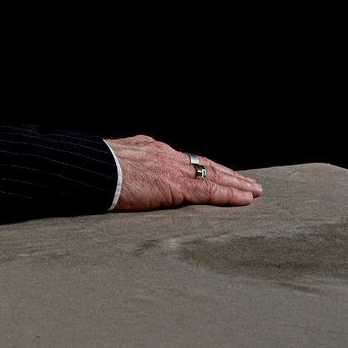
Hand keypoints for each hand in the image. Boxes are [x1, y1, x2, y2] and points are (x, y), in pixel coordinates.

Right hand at [104, 136, 261, 209]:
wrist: (93, 168)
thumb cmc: (95, 168)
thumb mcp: (115, 161)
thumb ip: (130, 165)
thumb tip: (131, 172)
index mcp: (151, 148)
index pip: (185, 159)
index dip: (204, 166)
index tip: (217, 172)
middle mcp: (166, 154)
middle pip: (204, 163)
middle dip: (228, 173)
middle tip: (248, 181)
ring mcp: (173, 168)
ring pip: (213, 174)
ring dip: (237, 183)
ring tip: (254, 190)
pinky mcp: (176, 185)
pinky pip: (210, 190)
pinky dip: (230, 194)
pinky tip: (245, 199)